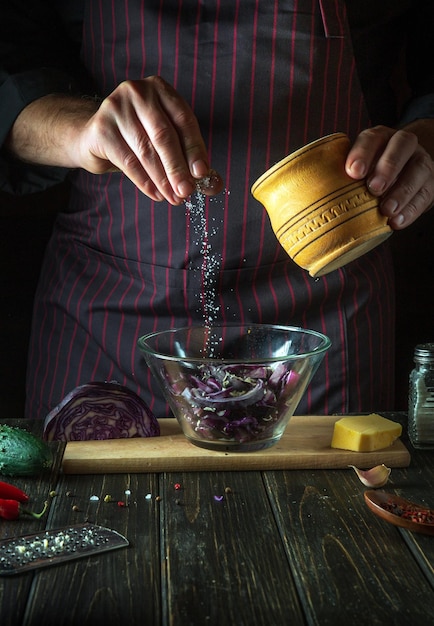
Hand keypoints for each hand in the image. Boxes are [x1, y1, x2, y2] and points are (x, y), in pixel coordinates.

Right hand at [76, 76, 222, 203]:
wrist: (94, 138)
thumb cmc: (138, 140)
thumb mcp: (167, 144)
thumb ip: (191, 161)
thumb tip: (215, 186)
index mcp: (161, 89)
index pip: (184, 120)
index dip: (195, 149)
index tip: (203, 174)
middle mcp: (138, 92)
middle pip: (164, 136)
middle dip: (178, 168)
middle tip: (187, 192)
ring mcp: (116, 107)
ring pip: (146, 150)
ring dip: (163, 179)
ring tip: (173, 198)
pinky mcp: (101, 128)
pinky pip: (127, 161)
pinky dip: (144, 181)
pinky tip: (156, 194)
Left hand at [345, 124, 433, 228]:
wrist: (404, 172)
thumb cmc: (370, 173)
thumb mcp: (357, 168)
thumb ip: (341, 175)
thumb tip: (312, 195)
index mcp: (380, 138)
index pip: (373, 138)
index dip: (363, 153)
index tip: (353, 172)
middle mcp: (403, 145)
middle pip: (401, 146)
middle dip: (387, 167)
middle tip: (374, 189)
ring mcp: (420, 162)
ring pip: (418, 170)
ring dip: (402, 191)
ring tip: (387, 210)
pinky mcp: (429, 183)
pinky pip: (425, 194)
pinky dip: (411, 209)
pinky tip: (397, 221)